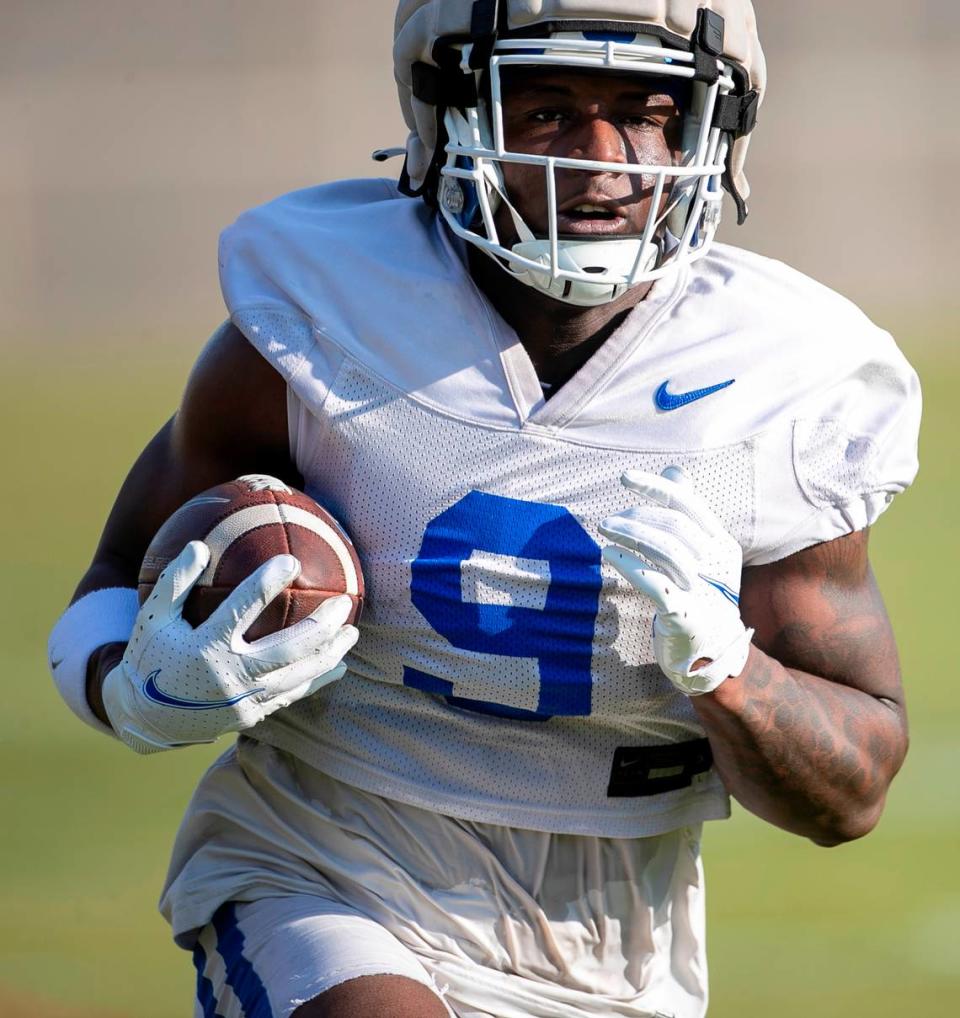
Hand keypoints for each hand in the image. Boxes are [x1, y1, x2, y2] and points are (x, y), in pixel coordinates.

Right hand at [102, 541, 358, 752]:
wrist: (146, 718)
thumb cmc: (152, 658)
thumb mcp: (152, 619)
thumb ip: (175, 583)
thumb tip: (199, 545)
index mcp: (204, 648)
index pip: (240, 610)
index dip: (266, 584)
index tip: (292, 561)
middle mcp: (229, 677)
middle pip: (287, 649)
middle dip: (321, 626)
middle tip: (344, 602)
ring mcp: (244, 700)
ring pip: (298, 676)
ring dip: (329, 654)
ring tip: (353, 632)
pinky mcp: (253, 715)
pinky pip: (293, 694)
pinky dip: (318, 679)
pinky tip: (338, 665)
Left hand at [599, 467, 752, 694]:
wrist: (711, 648)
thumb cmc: (700, 592)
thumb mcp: (703, 550)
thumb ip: (688, 511)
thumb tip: (673, 470)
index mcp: (721, 542)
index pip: (688, 504)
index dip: (656, 487)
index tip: (625, 478)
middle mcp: (716, 563)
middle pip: (675, 525)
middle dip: (637, 516)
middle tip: (607, 521)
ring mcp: (702, 589)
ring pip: (666, 550)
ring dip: (630, 535)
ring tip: (604, 530)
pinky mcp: (684, 614)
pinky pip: (655, 584)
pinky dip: (630, 565)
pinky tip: (610, 554)